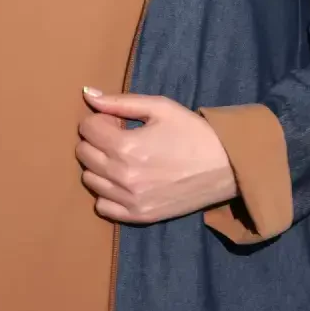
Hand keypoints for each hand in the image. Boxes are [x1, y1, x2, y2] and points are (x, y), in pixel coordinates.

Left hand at [76, 88, 236, 223]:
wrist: (226, 166)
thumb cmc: (193, 132)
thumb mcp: (160, 107)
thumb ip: (120, 102)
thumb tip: (87, 94)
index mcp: (126, 146)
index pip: (87, 129)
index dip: (100, 120)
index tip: (118, 121)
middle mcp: (123, 176)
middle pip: (83, 154)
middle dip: (97, 140)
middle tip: (121, 137)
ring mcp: (130, 200)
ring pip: (90, 180)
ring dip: (100, 165)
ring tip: (124, 158)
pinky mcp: (139, 216)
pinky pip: (102, 207)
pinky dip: (107, 193)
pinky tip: (125, 181)